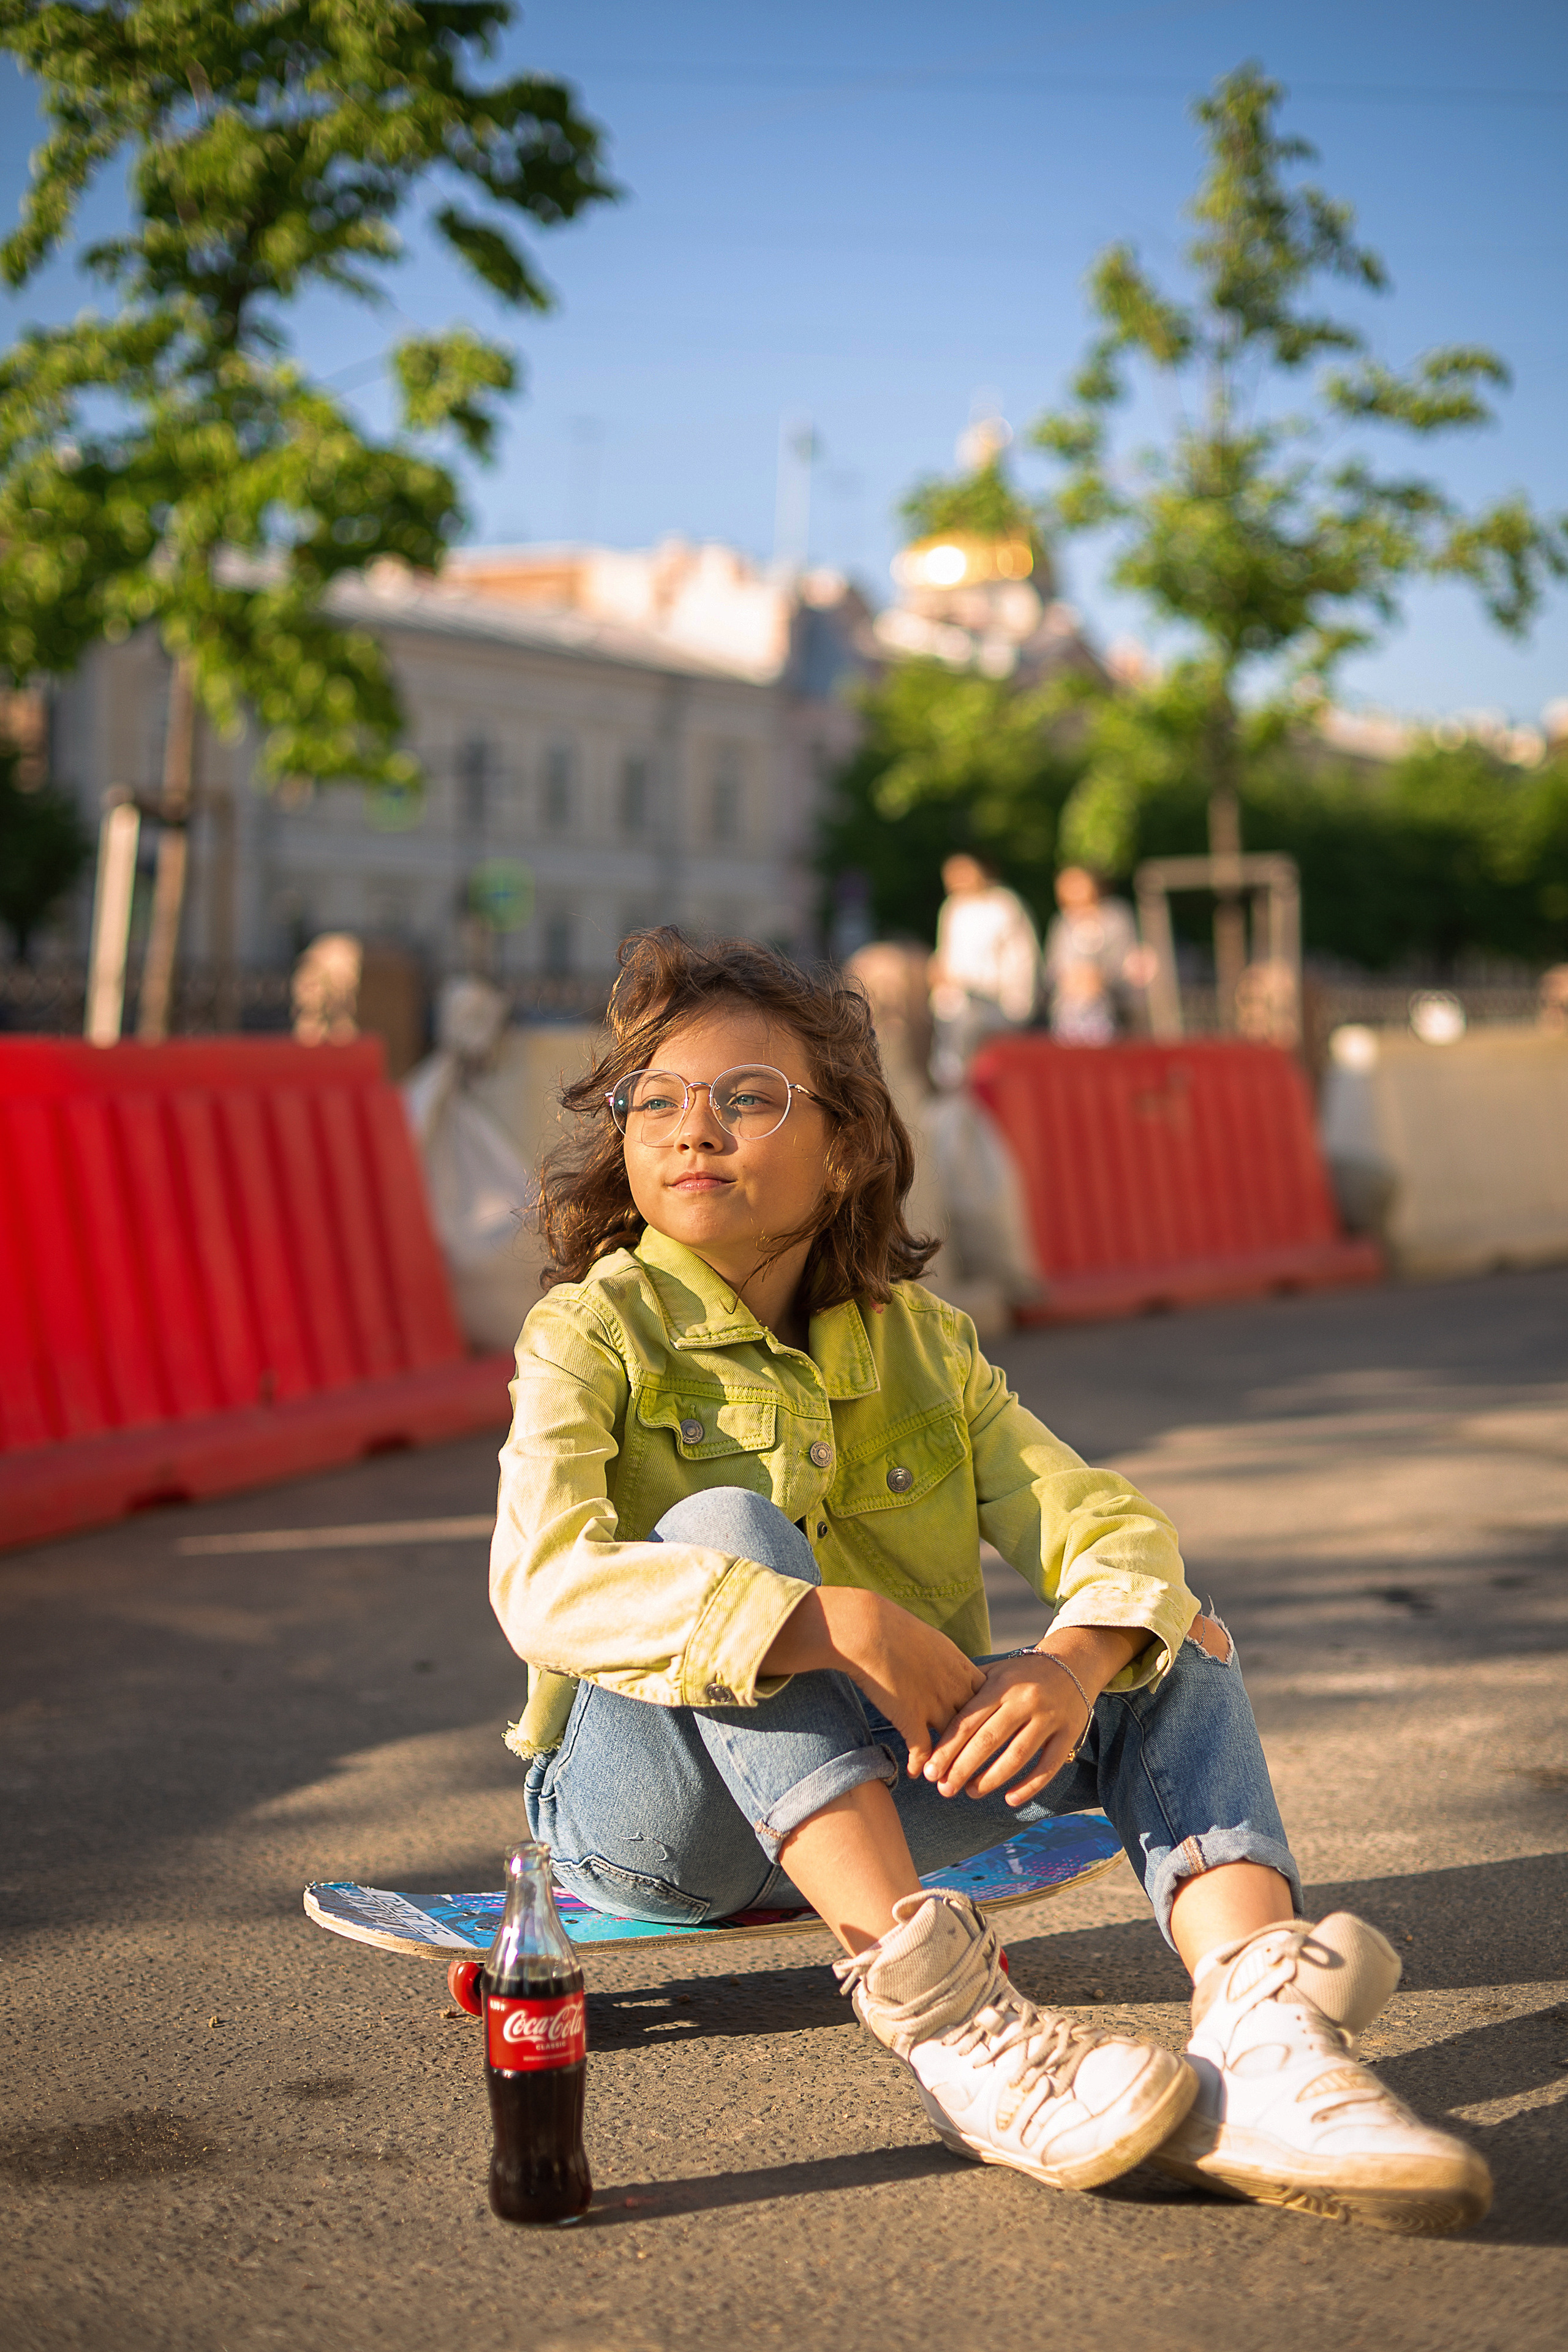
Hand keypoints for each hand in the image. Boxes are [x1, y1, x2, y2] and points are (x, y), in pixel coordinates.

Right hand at [762, 1588, 984, 1775]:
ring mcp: (934, 1703)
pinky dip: (921, 1764)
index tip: (989, 1733)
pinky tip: (915, 1773)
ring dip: (951, 1764)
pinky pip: (922, 1750)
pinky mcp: (910, 1716)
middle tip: (979, 1768)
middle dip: (979, 1749)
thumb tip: (942, 1665)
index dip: (990, 1719)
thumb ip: (942, 1658)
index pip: (989, 1700)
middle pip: (977, 1726)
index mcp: (961, 1666)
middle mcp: (954, 1687)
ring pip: (953, 1743)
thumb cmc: (892, 1627)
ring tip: (948, 1781)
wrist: (868, 1628)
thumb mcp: (931, 1639)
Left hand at [922, 1653, 1088, 1806]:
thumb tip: (931, 1713)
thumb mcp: (996, 1672)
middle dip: (962, 1768)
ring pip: (1016, 1755)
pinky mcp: (1069, 1733)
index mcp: (1001, 1685)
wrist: (1074, 1660)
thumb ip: (969, 1690)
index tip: (929, 1770)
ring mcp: (1048, 1718)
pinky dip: (1029, 1786)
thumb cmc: (1024, 1673)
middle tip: (944, 1789)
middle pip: (988, 1740)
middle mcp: (1024, 1700)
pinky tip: (1010, 1800)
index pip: (969, 1721)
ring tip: (970, 1793)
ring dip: (991, 1779)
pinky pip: (1049, 1766)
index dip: (947, 1748)